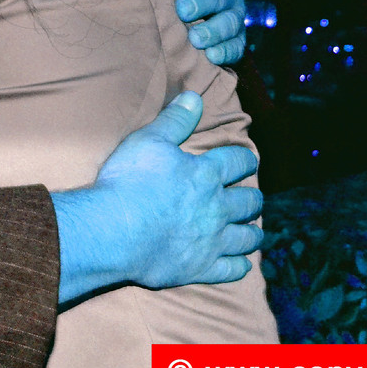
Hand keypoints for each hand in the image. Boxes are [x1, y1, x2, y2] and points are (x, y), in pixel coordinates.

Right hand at [55, 92, 262, 301]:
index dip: (244, 160)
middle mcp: (217, 207)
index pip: (238, 162)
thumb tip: (195, 97)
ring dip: (252, 233)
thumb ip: (174, 120)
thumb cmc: (129, 182)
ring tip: (252, 231)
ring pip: (246, 237)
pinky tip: (241, 265)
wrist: (114, 229)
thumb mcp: (148, 141)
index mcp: (206, 174)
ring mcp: (212, 240)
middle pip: (248, 201)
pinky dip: (239, 267)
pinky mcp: (201, 267)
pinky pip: (231, 270)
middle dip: (252, 198)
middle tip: (250, 198)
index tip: (246, 161)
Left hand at [128, 0, 245, 64]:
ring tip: (196, 38)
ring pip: (230, 21)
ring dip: (214, 30)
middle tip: (183, 10)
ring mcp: (234, 15)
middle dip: (201, 1)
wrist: (194, 14)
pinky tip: (211, 57)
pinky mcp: (236, 39)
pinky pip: (236, 46)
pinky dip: (225, 51)